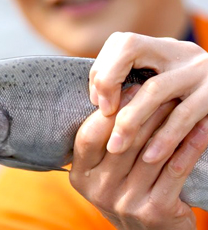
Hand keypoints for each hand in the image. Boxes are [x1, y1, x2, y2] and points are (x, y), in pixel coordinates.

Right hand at [70, 86, 207, 229]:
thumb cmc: (124, 189)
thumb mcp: (103, 170)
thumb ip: (104, 144)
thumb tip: (118, 99)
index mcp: (81, 176)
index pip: (88, 137)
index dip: (108, 112)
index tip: (130, 91)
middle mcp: (98, 190)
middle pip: (123, 142)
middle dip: (144, 111)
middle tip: (162, 89)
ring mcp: (125, 203)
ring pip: (151, 152)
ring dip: (169, 123)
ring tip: (180, 101)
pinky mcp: (154, 211)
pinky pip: (175, 170)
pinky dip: (190, 146)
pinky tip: (201, 127)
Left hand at [89, 32, 207, 162]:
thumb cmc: (187, 98)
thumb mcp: (163, 81)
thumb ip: (136, 84)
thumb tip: (98, 101)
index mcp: (161, 50)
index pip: (121, 42)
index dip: (101, 70)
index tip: (96, 101)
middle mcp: (178, 53)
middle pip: (131, 48)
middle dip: (108, 82)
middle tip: (103, 114)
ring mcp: (199, 71)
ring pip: (154, 88)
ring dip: (130, 120)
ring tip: (116, 148)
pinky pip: (185, 116)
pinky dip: (165, 138)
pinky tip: (150, 157)